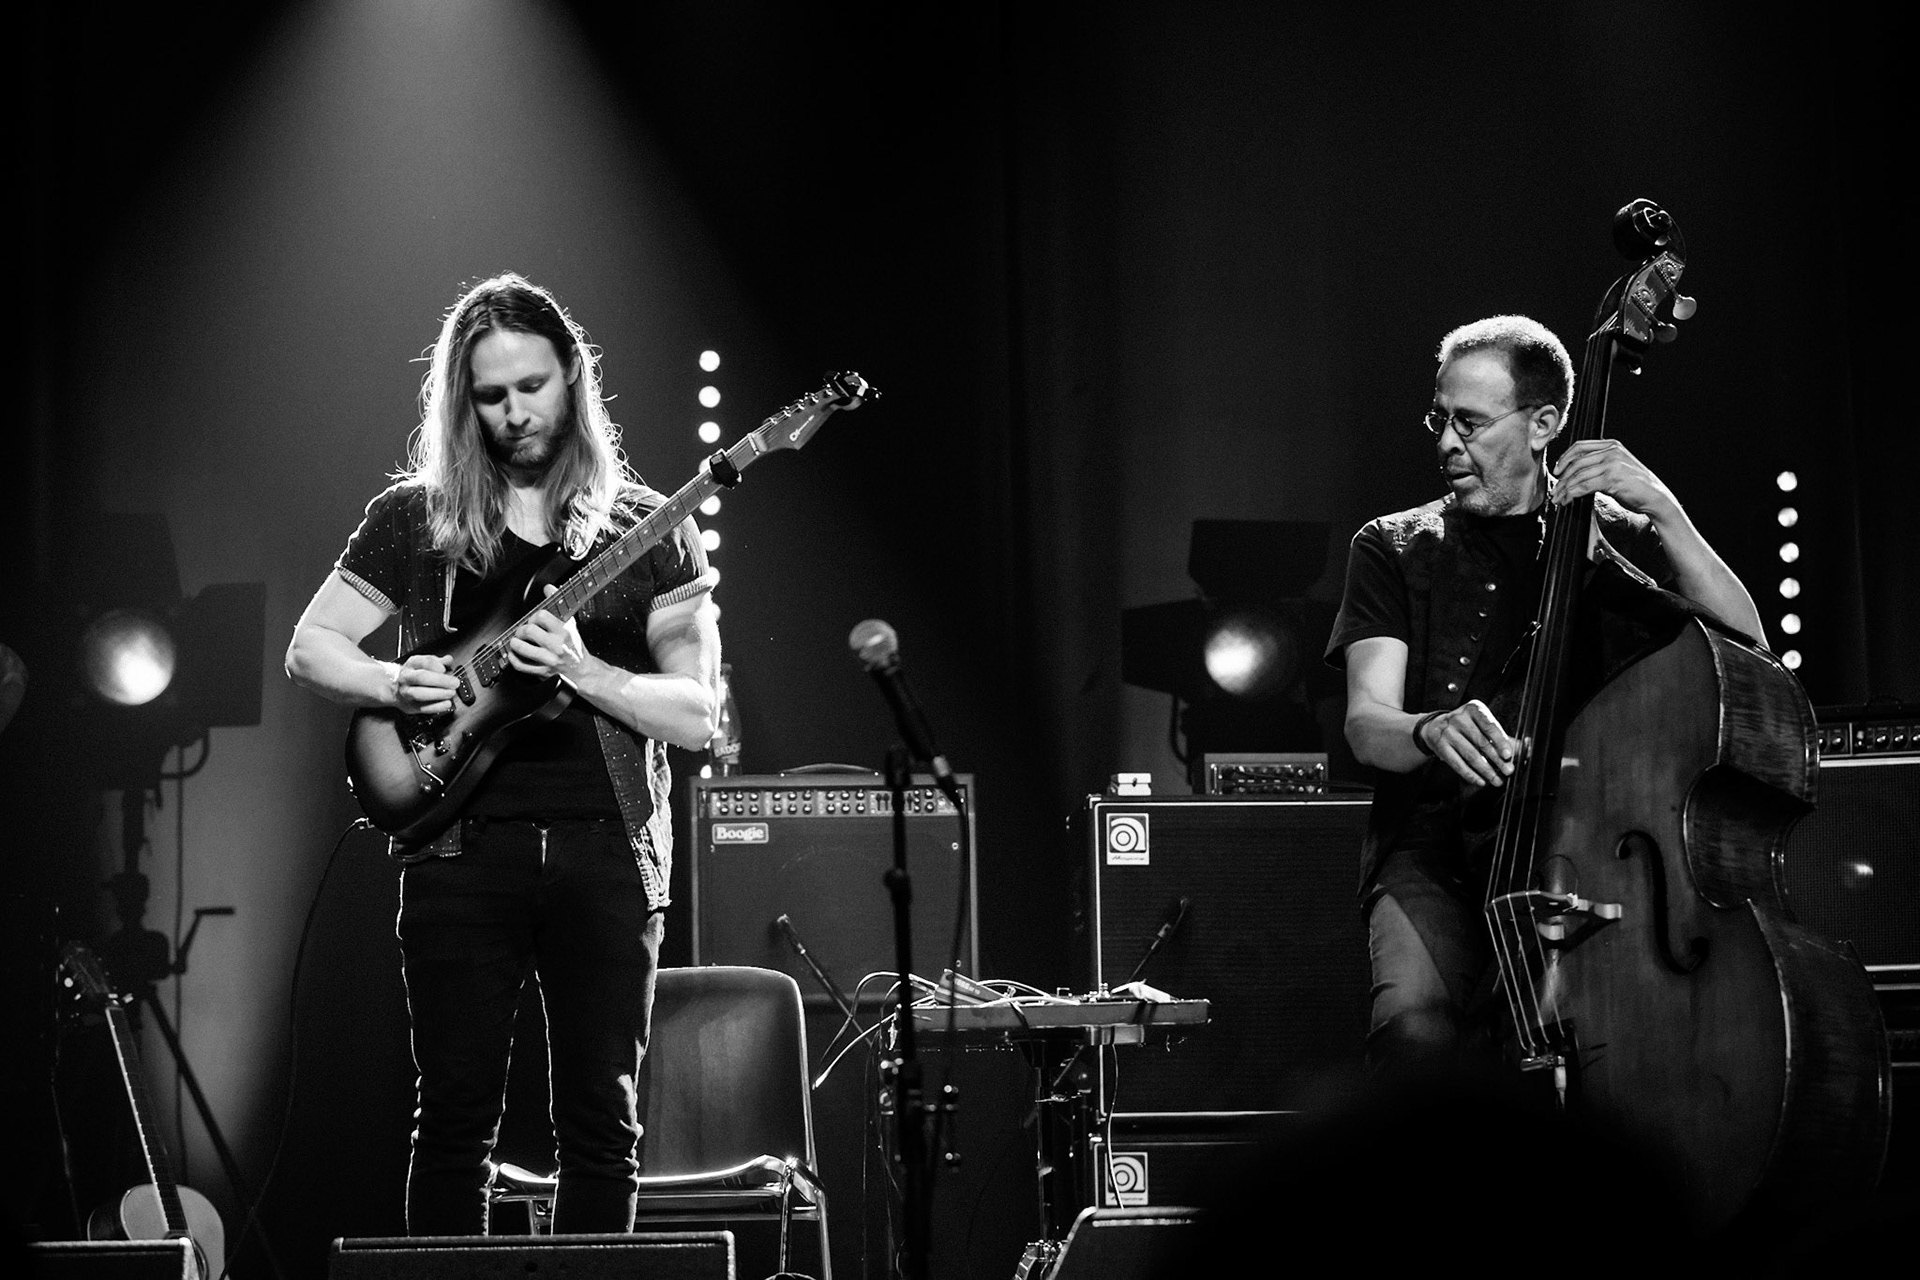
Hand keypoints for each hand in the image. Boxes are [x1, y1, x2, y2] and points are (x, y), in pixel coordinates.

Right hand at [393, 654, 458, 715]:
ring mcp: (406, 692)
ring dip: (438, 694)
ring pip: (419, 694)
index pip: (423, 662)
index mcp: (412, 664)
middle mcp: (407, 677)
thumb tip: (448, 660)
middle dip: (440, 680)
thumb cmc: (416, 675)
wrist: (398, 690)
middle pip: (420, 677)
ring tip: (451, 693)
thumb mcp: (426, 664)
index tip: (445, 669)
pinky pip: (423, 708)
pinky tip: (446, 704)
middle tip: (454, 683)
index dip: (435, 665)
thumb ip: (439, 661)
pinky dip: (436, 707)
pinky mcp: (410, 706)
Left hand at [508, 585, 590, 679]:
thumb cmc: (575, 646)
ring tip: (517, 641)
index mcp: (564, 632)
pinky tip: (515, 655)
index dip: (534, 616)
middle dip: (522, 630)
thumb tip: (548, 588)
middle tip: (523, 631)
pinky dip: (514, 659)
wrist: (582, 670)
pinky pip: (521, 666)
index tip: (534, 620)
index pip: (542, 616)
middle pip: (529, 631)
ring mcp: (549, 660)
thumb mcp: (570, 624)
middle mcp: (557, 646)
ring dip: (515, 643)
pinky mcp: (543, 672)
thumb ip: (558, 605)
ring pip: (522, 648)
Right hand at [1420, 699, 1517, 787]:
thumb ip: (1499, 736)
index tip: (1508, 755)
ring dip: (1486, 770)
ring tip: (1497, 780)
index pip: (1489, 726)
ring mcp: (1447, 732)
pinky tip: (1480, 780)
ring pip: (1470, 755)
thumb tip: (1521, 749)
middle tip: (1508, 770)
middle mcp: (1458, 718)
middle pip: (1481, 742)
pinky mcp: (1440, 746)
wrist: (1434, 727)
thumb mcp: (1480, 724)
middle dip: (1497, 759)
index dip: (1500, 741)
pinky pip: (1457, 763)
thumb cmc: (1464, 726)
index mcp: (1473, 709)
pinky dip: (1470, 774)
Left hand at [1551, 438, 1680, 523]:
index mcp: (1612, 445)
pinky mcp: (1611, 479)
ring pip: (1578, 476)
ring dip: (1564, 489)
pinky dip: (1571, 494)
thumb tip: (1575, 471)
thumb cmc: (1636, 486)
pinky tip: (1567, 501)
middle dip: (1561, 478)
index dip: (1564, 458)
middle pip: (1576, 462)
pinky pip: (1583, 486)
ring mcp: (1612, 464)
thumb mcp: (1619, 466)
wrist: (1656, 497)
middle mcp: (1612, 451)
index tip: (1556, 471)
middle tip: (1555, 490)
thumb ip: (1601, 463)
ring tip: (1558, 499)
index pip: (1580, 446)